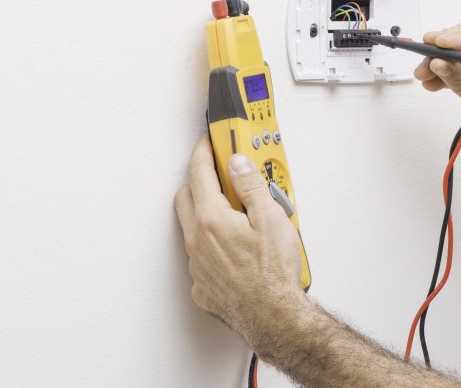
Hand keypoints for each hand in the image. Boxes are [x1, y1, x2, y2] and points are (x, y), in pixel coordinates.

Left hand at [174, 136, 304, 341]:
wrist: (273, 316)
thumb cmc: (274, 274)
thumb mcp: (271, 219)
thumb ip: (251, 186)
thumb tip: (238, 164)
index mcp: (212, 219)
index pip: (200, 174)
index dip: (204, 152)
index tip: (209, 143)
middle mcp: (198, 241)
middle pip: (186, 197)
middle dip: (199, 179)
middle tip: (221, 173)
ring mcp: (198, 264)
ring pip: (193, 228)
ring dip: (207, 213)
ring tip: (238, 214)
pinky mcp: (203, 285)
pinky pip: (201, 256)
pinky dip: (213, 244)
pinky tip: (236, 248)